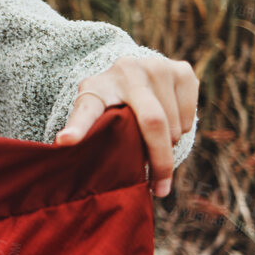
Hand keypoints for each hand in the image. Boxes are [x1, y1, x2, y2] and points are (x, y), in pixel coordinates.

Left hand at [53, 56, 197, 197]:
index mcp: (97, 86)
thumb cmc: (109, 99)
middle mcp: (128, 70)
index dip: (77, 127)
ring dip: (170, 144)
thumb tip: (64, 146)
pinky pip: (190, 117)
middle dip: (160, 162)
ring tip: (156, 145)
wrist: (131, 71)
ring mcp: (159, 67)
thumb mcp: (90, 109)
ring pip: (175, 125)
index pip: (86, 109)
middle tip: (159, 188)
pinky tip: (169, 124)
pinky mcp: (183, 71)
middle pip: (154, 124)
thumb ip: (83, 127)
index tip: (64, 142)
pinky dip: (182, 130)